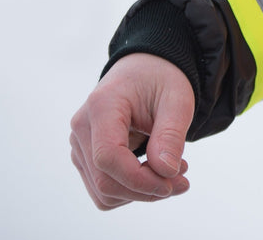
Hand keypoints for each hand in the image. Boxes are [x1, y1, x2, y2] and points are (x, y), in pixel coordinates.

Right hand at [69, 53, 194, 209]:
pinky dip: (131, 190)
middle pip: (105, 181)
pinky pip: (103, 189)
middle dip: (146, 190)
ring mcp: (79, 144)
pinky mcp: (85, 156)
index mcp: (101, 106)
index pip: (108, 158)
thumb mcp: (177, 100)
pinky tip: (155, 173)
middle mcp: (82, 127)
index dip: (140, 180)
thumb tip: (165, 172)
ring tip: (173, 173)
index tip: (173, 182)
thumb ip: (170, 135)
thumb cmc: (161, 80)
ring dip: (140, 193)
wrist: (145, 68)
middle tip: (183, 181)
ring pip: (103, 192)